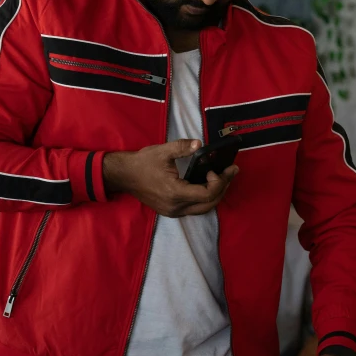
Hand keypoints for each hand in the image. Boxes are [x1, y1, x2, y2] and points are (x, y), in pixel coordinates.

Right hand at [103, 139, 238, 216]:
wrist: (124, 175)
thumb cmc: (142, 163)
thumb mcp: (163, 151)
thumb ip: (183, 147)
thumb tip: (200, 144)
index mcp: (175, 193)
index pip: (207, 194)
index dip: (219, 182)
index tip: (218, 169)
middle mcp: (176, 207)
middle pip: (209, 204)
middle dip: (223, 188)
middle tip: (231, 172)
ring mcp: (173, 211)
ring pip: (203, 209)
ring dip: (215, 195)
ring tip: (223, 178)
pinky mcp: (171, 211)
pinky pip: (194, 208)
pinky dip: (204, 198)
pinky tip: (208, 185)